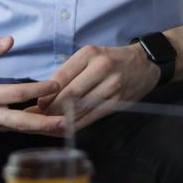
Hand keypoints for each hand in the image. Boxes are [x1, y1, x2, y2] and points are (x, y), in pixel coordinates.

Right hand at [0, 36, 65, 134]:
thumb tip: (10, 41)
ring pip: (21, 129)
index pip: (15, 94)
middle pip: (20, 121)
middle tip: (67, 121)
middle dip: (45, 123)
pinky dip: (36, 128)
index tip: (56, 84)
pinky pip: (19, 129)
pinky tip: (53, 125)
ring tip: (66, 126)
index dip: (37, 89)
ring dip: (44, 129)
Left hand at [35, 43, 159, 129]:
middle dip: (52, 109)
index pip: (62, 76)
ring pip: (81, 108)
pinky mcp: (118, 101)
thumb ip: (69, 72)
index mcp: (89, 54)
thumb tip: (45, 93)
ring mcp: (111, 86)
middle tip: (39, 118)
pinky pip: (93, 116)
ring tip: (48, 126)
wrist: (144, 64)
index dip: (47, 93)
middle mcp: (101, 68)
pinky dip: (78, 124)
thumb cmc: (110, 60)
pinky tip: (67, 128)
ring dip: (63, 119)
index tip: (38, 104)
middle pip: (71, 94)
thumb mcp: (89, 56)